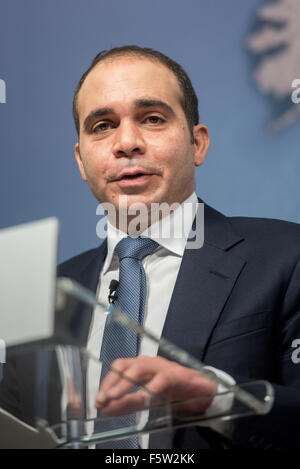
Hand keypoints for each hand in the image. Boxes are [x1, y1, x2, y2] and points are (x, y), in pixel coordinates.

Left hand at [95, 356, 217, 417]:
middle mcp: (150, 363)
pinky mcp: (178, 374)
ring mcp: (163, 367)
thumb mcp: (148, 401)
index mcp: (141, 367)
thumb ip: (128, 404)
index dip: (106, 383)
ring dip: (125, 382)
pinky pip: (164, 377)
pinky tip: (147, 396)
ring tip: (115, 397)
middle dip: (112, 382)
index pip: (118, 369)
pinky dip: (154, 386)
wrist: (203, 393)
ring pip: (141, 368)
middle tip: (103, 399)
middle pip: (126, 366)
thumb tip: (105, 408)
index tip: (98, 400)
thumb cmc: (174, 392)